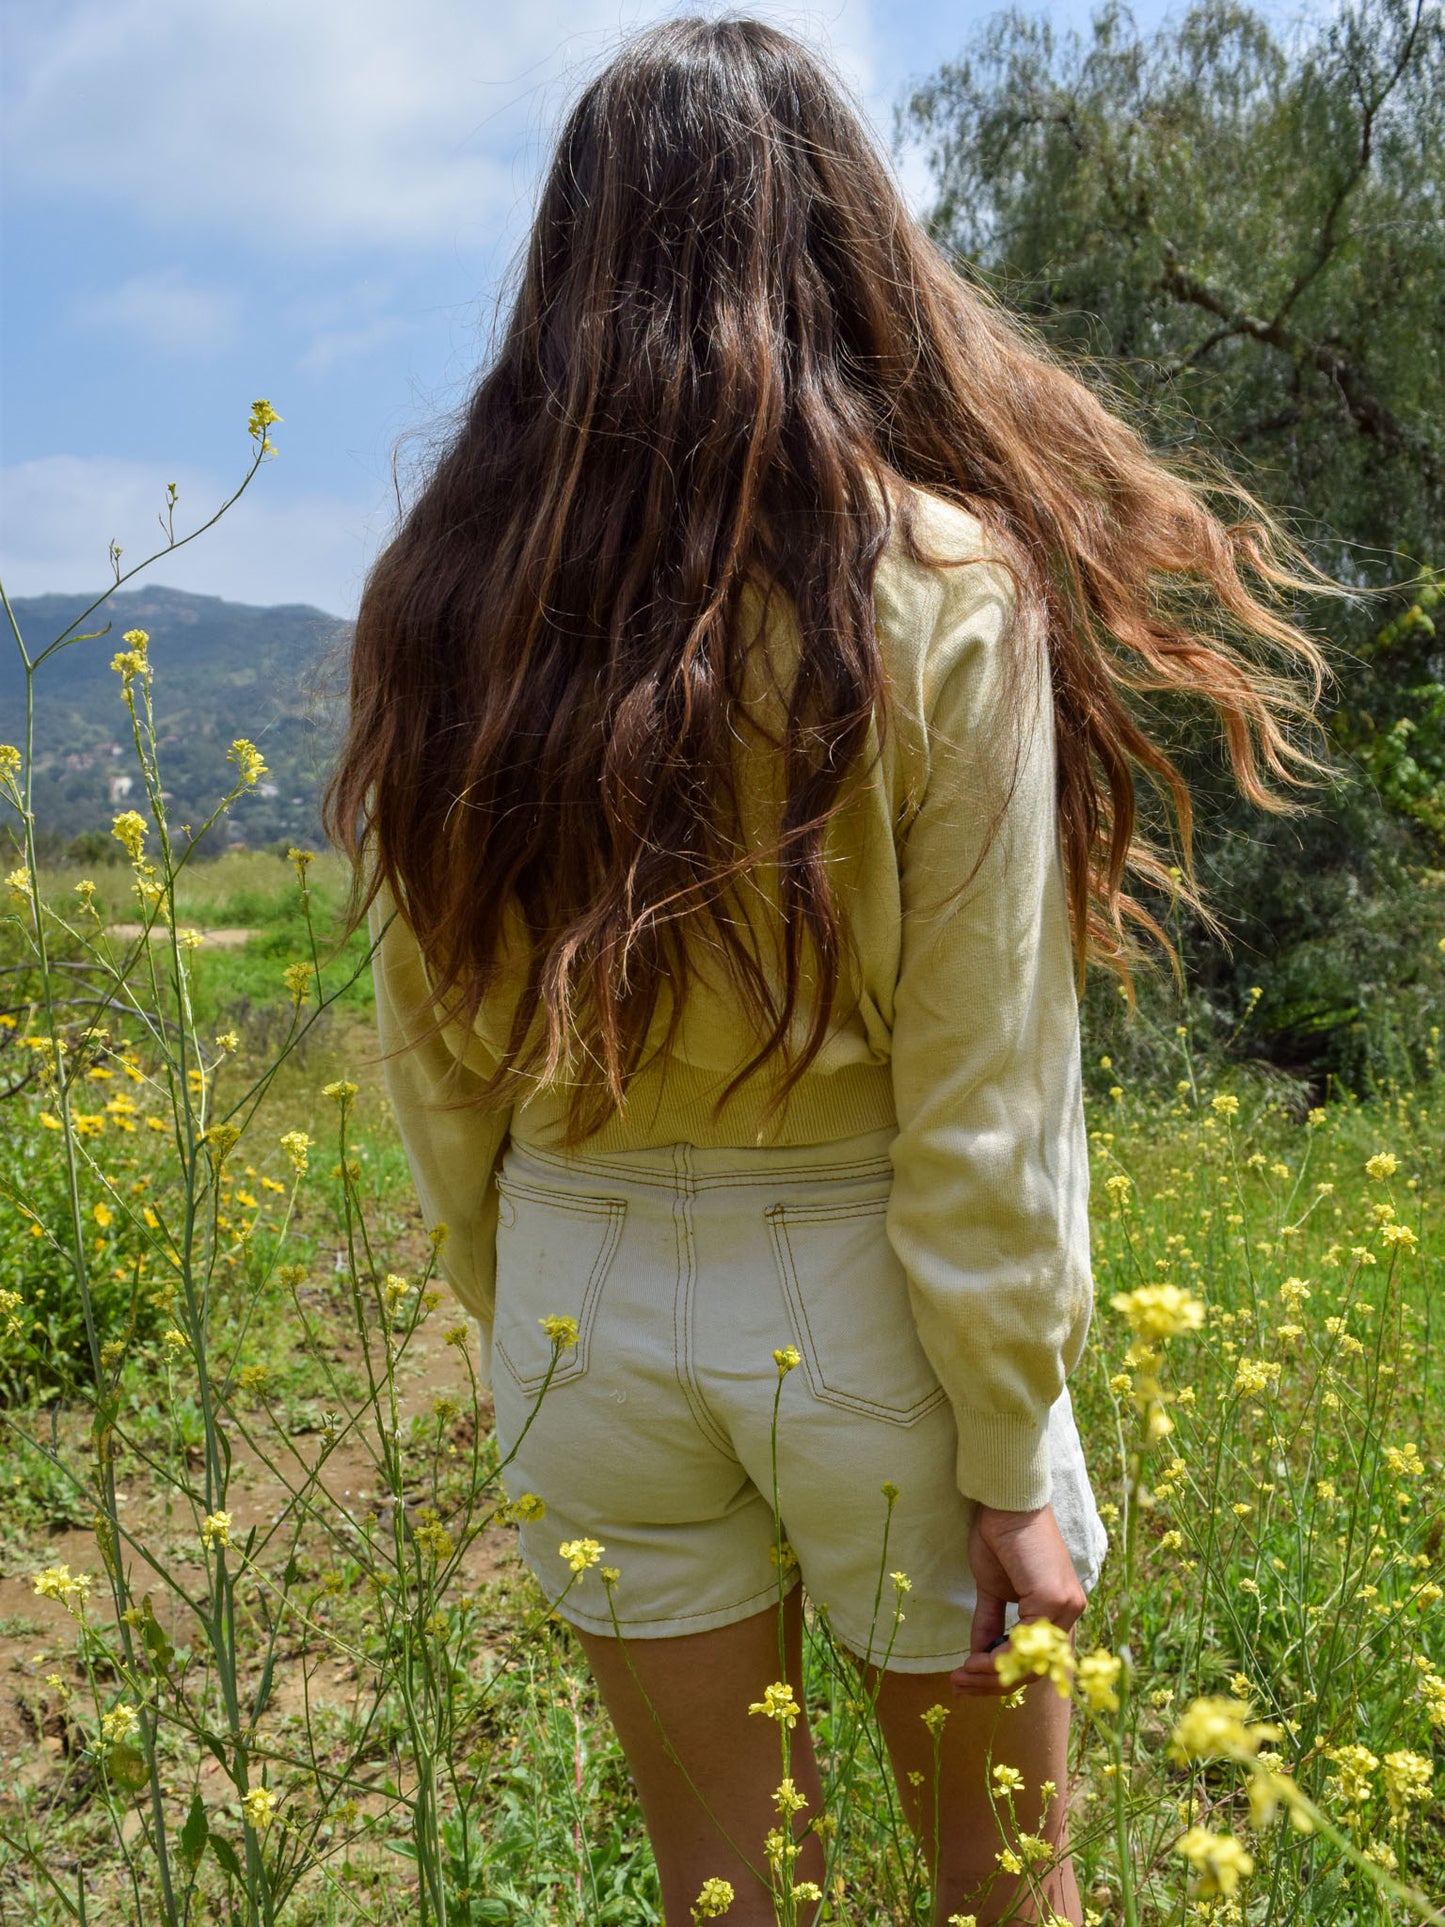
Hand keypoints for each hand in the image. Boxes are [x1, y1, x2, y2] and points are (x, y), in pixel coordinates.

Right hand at [951, 1502, 1087, 1696]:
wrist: (1004, 1501)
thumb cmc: (999, 1534)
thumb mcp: (992, 1588)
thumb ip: (990, 1623)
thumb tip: (979, 1658)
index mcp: (1059, 1607)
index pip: (1037, 1658)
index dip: (1001, 1675)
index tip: (966, 1678)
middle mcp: (1070, 1610)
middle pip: (1036, 1669)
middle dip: (994, 1683)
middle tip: (958, 1684)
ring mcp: (1066, 1606)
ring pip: (1032, 1663)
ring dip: (992, 1676)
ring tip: (961, 1676)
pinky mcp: (1053, 1599)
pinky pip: (1025, 1645)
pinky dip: (998, 1659)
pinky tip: (974, 1660)